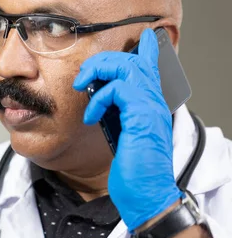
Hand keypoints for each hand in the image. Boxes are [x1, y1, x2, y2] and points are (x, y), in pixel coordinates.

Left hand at [73, 28, 182, 231]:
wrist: (148, 197)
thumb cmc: (137, 173)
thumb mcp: (124, 136)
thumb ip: (119, 116)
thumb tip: (101, 101)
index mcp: (151, 106)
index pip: (151, 68)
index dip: (144, 51)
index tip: (140, 40)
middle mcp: (155, 102)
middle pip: (134, 61)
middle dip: (103, 61)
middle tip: (83, 77)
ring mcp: (151, 108)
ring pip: (127, 66)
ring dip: (99, 71)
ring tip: (82, 86)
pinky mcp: (142, 116)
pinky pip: (119, 88)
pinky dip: (99, 97)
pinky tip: (91, 115)